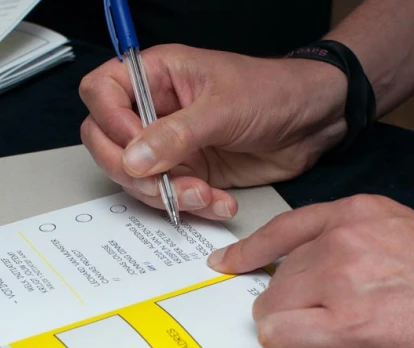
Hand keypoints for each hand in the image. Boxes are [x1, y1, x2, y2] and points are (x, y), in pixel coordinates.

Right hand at [79, 44, 347, 219]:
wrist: (314, 121)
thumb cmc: (274, 92)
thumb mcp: (225, 108)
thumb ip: (177, 134)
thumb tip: (134, 158)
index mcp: (156, 75)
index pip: (100, 92)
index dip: (109, 122)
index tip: (136, 147)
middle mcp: (154, 109)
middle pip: (105, 141)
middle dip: (131, 171)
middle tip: (162, 184)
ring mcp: (167, 144)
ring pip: (134, 177)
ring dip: (165, 194)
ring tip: (204, 194)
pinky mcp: (187, 171)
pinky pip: (168, 196)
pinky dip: (189, 206)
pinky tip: (218, 202)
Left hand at [206, 194, 413, 347]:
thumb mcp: (410, 235)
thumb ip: (362, 245)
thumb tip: (329, 274)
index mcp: (359, 214)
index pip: (283, 229)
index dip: (251, 252)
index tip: (228, 263)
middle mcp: (342, 240)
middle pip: (276, 279)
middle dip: (288, 306)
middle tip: (321, 326)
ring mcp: (342, 280)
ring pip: (272, 308)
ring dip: (292, 328)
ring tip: (334, 339)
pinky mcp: (347, 327)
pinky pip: (281, 337)